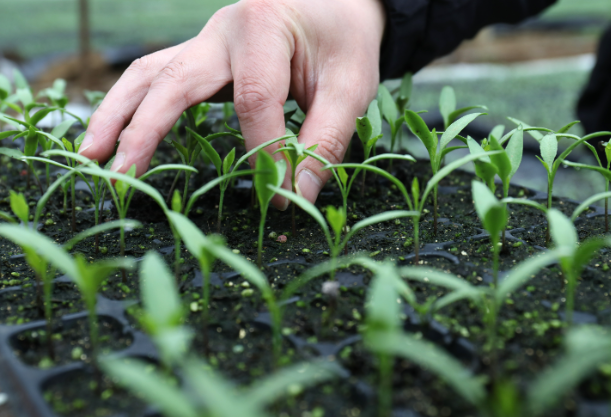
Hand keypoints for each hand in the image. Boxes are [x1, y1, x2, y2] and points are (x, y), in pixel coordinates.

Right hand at [78, 0, 385, 208]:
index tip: (277, 194)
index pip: (253, 99)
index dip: (263, 152)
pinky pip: (158, 76)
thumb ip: (325, 140)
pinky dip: (134, 104)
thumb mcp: (351, 86)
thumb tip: (293, 197)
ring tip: (91, 156)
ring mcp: (206, 40)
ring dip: (117, 114)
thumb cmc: (344, 41)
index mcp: (263, 27)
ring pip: (149, 73)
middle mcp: (223, 30)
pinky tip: (119, 132)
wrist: (335, 2)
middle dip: (143, 130)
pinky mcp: (202, 56)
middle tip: (119, 177)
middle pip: (171, 78)